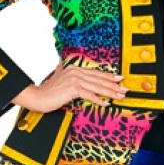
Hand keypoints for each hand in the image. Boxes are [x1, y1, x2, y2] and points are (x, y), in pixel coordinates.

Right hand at [13, 59, 128, 111]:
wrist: (37, 96)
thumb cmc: (48, 90)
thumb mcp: (56, 75)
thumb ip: (60, 68)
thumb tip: (60, 61)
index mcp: (74, 68)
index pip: (96, 73)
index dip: (109, 76)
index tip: (119, 79)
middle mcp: (76, 72)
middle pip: (99, 79)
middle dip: (114, 85)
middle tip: (125, 89)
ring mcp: (75, 80)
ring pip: (97, 87)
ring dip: (110, 92)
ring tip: (120, 96)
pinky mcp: (73, 89)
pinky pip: (90, 95)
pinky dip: (99, 100)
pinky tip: (107, 103)